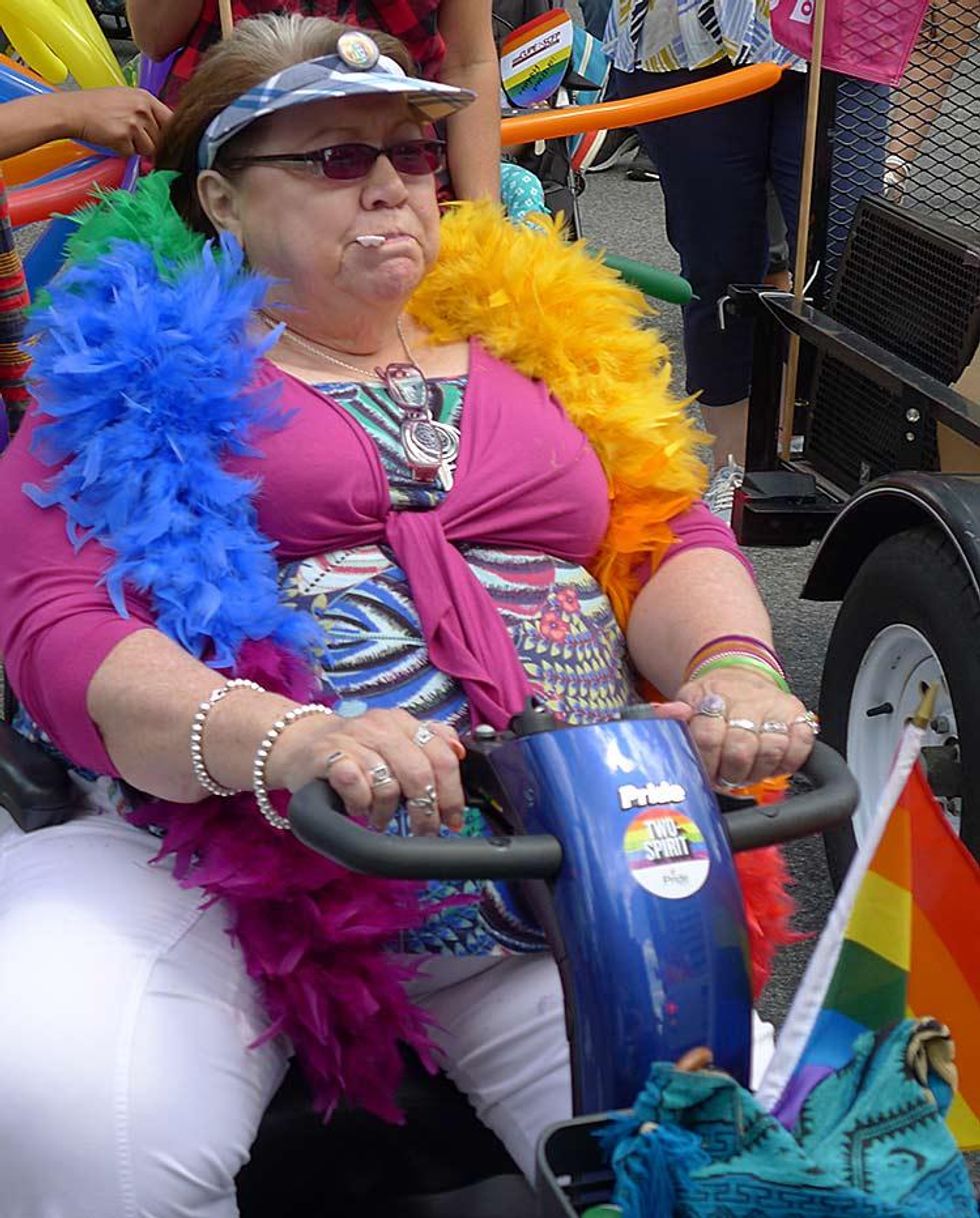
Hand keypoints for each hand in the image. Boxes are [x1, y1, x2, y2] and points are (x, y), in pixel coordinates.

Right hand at [66, 87, 171, 157]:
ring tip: (119, 134)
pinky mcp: (123, 137)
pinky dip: (122, 151)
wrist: (73, 110)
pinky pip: (131, 154)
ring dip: (136, 148)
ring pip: (149, 149)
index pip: (171, 121)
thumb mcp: (126, 98)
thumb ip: (147, 112)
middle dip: (148, 142)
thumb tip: (165, 131)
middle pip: (160, 139)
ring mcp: (133, 123)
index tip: (161, 139)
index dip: (167, 134)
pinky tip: (111, 138)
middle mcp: (142, 109)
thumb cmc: (97, 105)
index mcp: (145, 97)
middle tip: (129, 134)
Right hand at [270, 708, 465, 836]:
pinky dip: (360, 804)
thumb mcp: (394, 739)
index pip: (442, 755)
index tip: (453, 820)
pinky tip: (356, 807)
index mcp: (402, 722)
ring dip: (387, 812)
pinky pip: (356, 786)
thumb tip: (459, 752)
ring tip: (379, 817)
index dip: (452, 793)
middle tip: (423, 830)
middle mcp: (379, 726)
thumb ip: (429, 741)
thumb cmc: (354, 748)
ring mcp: (352, 740)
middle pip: (419, 773)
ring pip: (388, 785)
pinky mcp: (326, 756)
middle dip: (426, 811)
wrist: (299, 743)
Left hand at [662, 669, 815, 787]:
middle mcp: (745, 700)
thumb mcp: (685, 704)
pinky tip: (770, 764)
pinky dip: (786, 763)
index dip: (706, 764)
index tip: (704, 775)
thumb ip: (670, 715)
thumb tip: (666, 714)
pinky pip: (800, 746)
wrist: (740, 677)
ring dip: (756, 772)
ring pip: (771, 752)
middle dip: (730, 774)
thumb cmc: (712, 700)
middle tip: (724, 778)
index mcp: (711, 697)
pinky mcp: (798, 715)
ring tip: (744, 773)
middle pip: (740, 749)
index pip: (707, 737)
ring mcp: (774, 708)